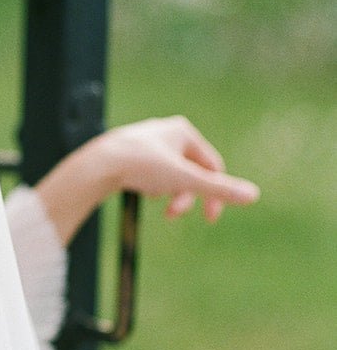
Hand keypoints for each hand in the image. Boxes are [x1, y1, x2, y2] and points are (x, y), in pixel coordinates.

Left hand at [32, 115, 258, 244]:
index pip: (212, 165)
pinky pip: (152, 174)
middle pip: (191, 171)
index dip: (215, 194)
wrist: (97, 165)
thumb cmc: (141, 167)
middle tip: (173, 214)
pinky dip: (151, 186)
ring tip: (153, 198)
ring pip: (171, 174)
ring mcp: (146, 141)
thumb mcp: (185, 180)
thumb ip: (218, 189)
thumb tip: (254, 195)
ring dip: (168, 192)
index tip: (210, 219)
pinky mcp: (129, 153)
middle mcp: (166, 131)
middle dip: (186, 195)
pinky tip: (141, 190)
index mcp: (184, 130)